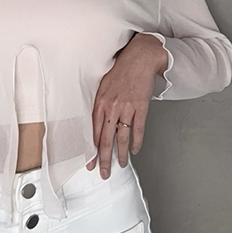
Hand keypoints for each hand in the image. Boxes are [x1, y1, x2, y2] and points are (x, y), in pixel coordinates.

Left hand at [85, 35, 163, 177]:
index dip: (92, 151)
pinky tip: (134, 150)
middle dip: (104, 159)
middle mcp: (111, 107)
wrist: (139, 58)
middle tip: (104, 173)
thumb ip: (99, 104)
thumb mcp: (103, 86)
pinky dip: (136, 141)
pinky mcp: (141, 107)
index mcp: (100, 103)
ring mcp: (127, 108)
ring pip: (122, 137)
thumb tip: (96, 123)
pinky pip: (138, 129)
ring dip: (121, 154)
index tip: (90, 164)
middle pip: (106, 139)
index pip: (93, 132)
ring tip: (121, 165)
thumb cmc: (120, 71)